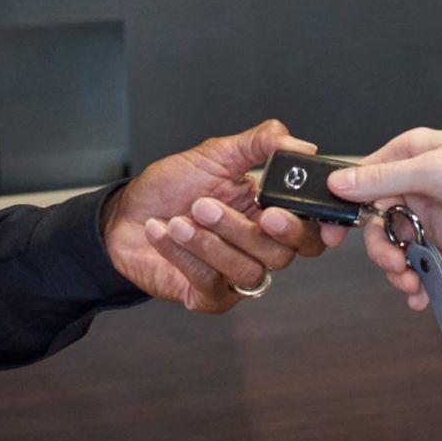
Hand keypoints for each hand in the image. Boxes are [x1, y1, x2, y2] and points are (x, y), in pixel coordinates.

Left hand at [105, 120, 347, 312]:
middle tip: (208, 205)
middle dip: (244, 229)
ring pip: (247, 269)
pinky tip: (163, 232)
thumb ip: (260, 144)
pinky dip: (184, 254)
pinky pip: (211, 282)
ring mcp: (236, 276)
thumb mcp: (215, 154)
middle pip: (283, 253)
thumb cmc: (169, 188)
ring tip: (180, 217)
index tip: (294, 214)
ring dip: (209, 241)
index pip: (312, 232)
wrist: (123, 217)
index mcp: (270, 213)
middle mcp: (259, 247)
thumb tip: (301, 144)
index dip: (318, 229)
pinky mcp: (210, 296)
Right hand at [325, 128, 441, 308]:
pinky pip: (425, 266)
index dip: (344, 211)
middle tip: (393, 265)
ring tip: (412, 284)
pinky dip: (421, 283)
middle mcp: (414, 188)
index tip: (332, 236)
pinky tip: (423, 295)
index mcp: (406, 159)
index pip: (362, 185)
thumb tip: (340, 182)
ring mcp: (431, 217)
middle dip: (381, 250)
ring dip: (401, 271)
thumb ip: (382, 180)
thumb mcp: (430, 170)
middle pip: (378, 225)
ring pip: (400, 250)